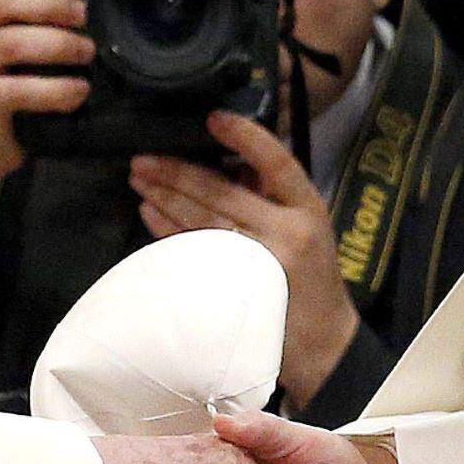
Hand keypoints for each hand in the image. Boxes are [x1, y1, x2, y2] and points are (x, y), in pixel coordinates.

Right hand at [0, 0, 92, 220]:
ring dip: (60, 45)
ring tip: (90, 53)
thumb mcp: (14, 38)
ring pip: (12, 41)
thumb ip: (38, 10)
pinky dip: (56, 89)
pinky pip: (18, 88)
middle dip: (54, 2)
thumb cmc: (6, 81)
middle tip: (89, 15)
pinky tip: (78, 92)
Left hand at [130, 113, 363, 410]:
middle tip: (142, 158)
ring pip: (204, 223)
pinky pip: (195, 255)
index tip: (213, 118)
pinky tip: (149, 214)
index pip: (277, 162)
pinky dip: (170, 232)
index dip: (245, 138)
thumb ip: (269, 197)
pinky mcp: (240, 293)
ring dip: (166, 198)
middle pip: (223, 194)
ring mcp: (263, 264)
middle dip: (177, 173)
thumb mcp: (305, 227)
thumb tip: (221, 161)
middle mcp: (288, 232)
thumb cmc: (310, 279)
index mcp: (308, 207)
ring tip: (139, 180)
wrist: (324, 346)